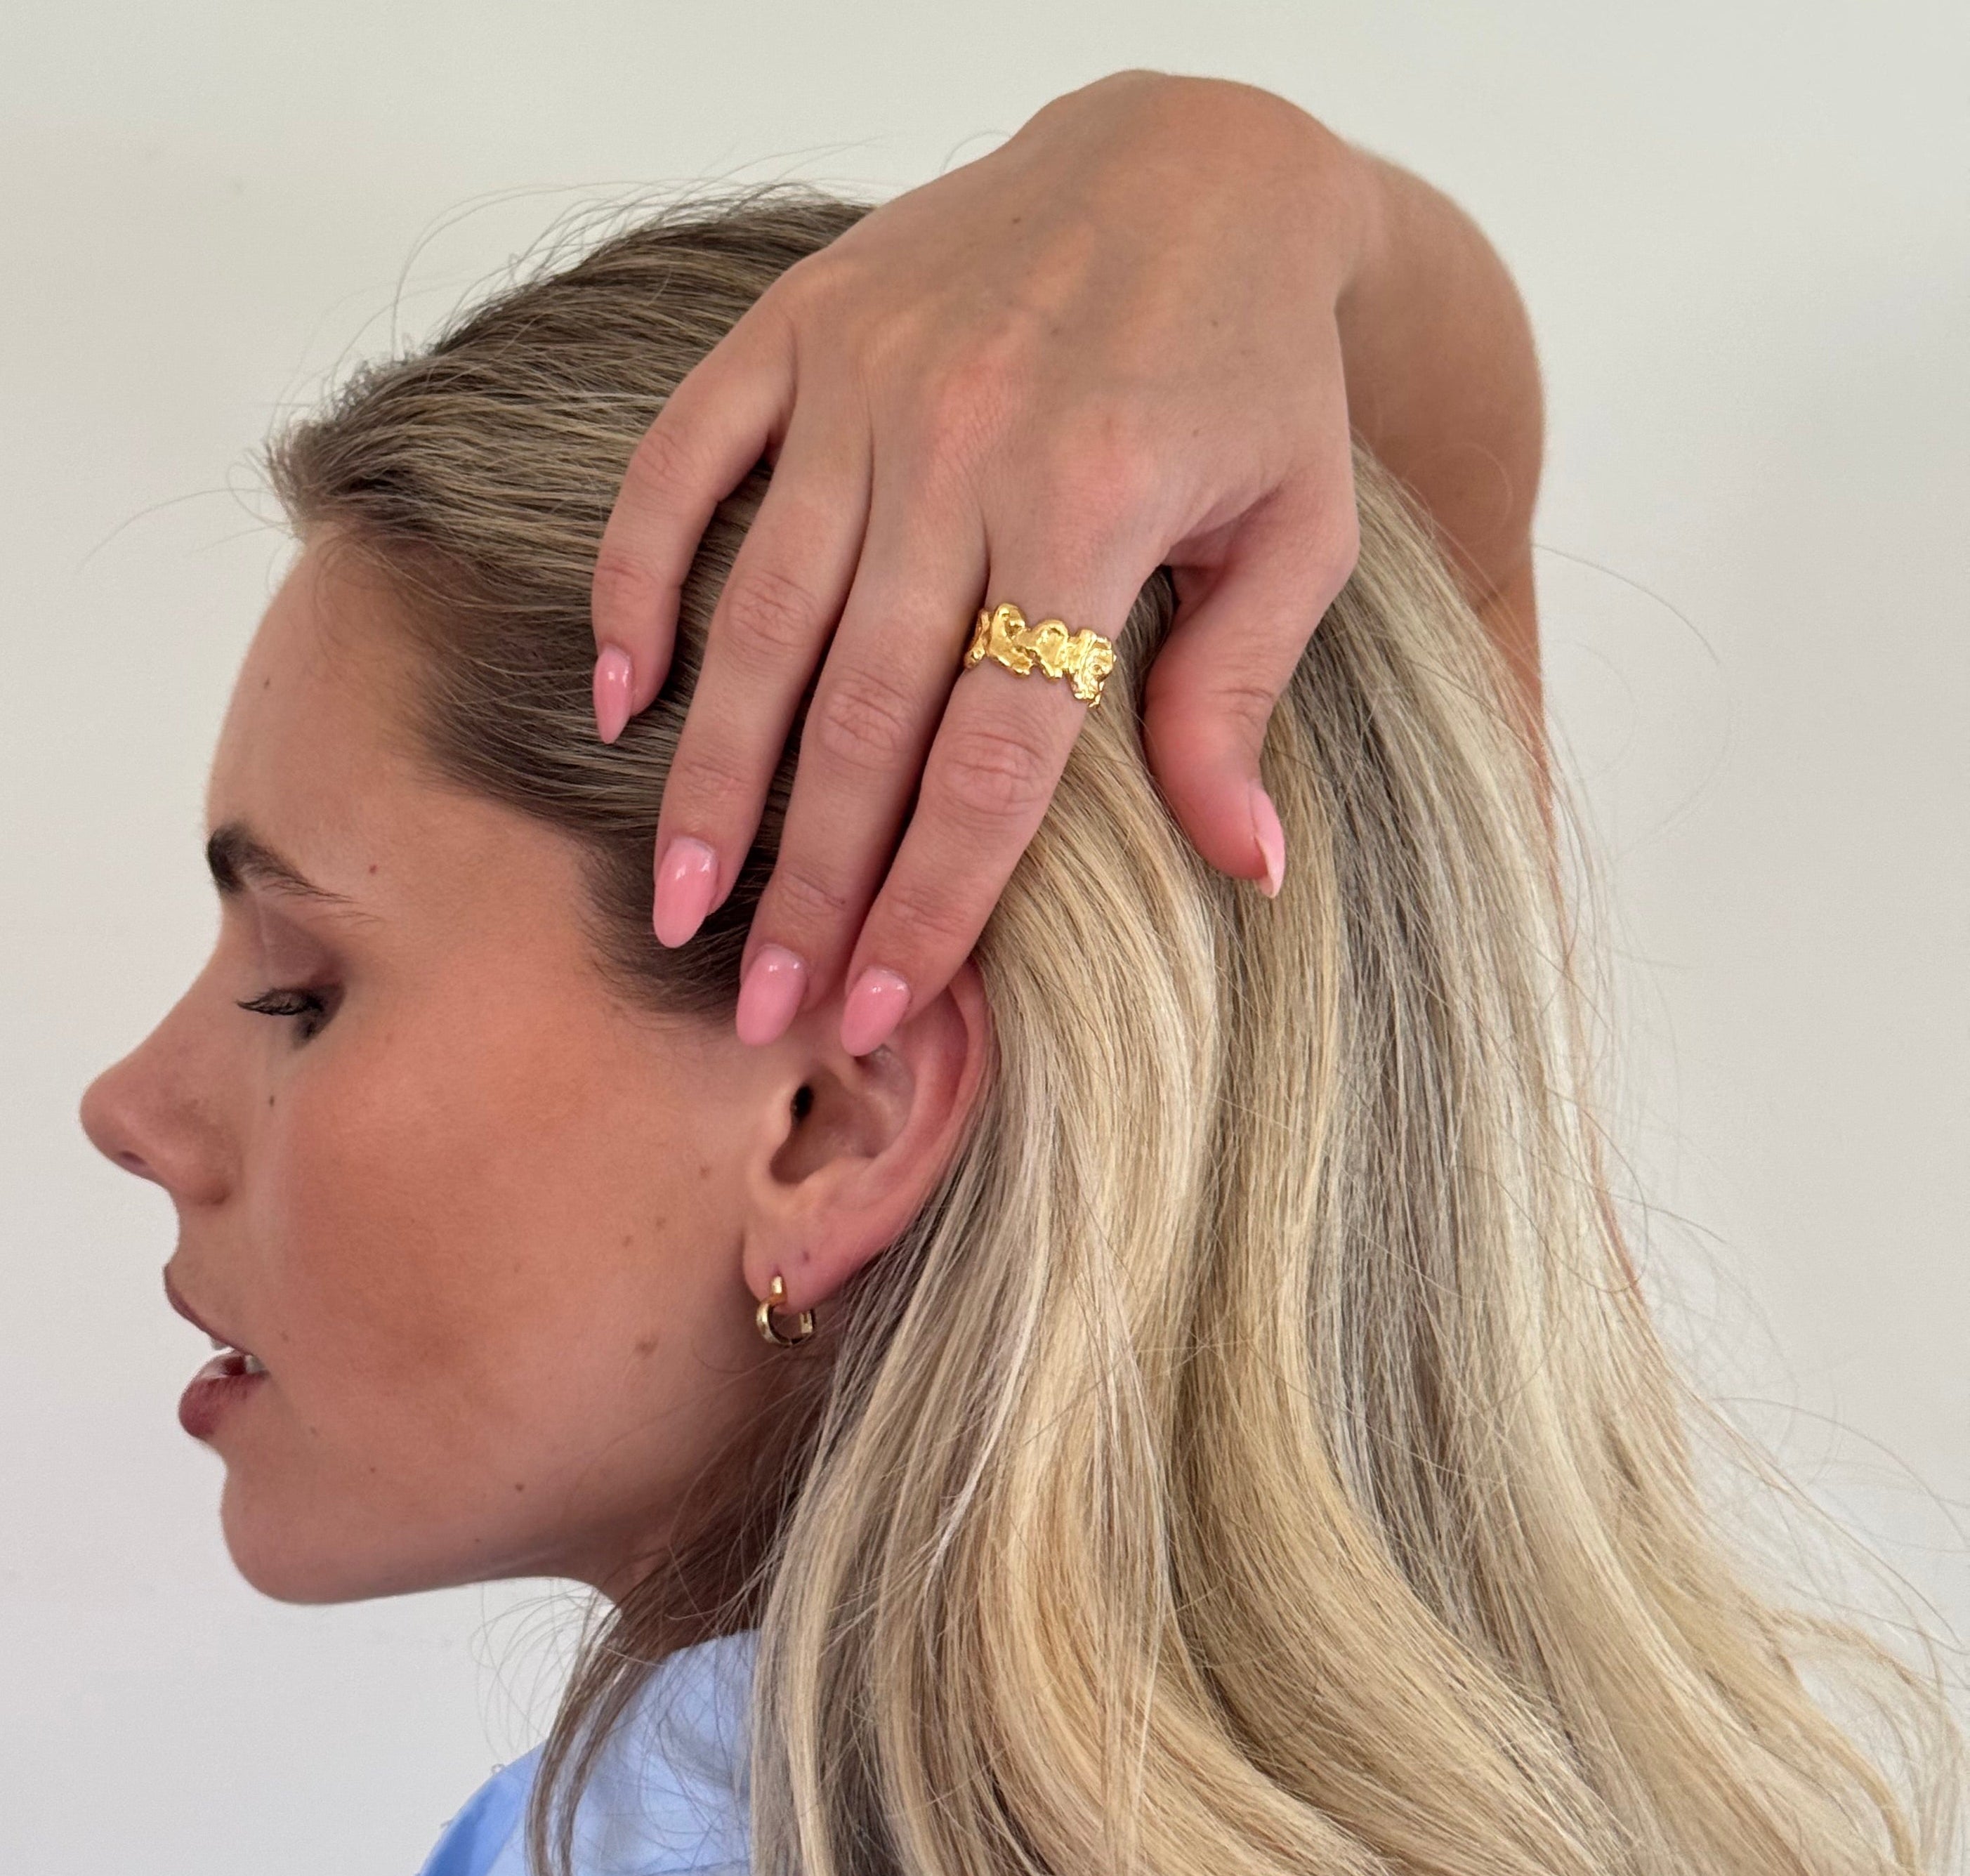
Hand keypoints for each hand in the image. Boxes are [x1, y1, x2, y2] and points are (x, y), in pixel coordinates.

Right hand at [591, 71, 1371, 1056]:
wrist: (1190, 162)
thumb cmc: (1256, 367)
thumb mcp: (1300, 531)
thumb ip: (1241, 696)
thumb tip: (1243, 868)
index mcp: (1092, 507)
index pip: (993, 758)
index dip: (930, 900)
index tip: (882, 1008)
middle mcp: (962, 445)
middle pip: (861, 715)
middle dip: (810, 882)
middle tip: (768, 1010)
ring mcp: (863, 380)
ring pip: (760, 617)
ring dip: (713, 776)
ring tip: (679, 906)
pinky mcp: (797, 327)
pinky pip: (683, 465)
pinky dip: (635, 579)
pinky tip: (617, 699)